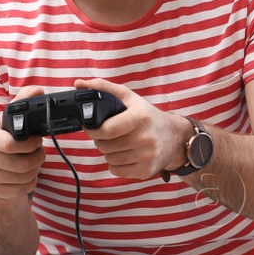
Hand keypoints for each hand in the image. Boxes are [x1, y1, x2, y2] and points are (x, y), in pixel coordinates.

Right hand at [0, 85, 46, 199]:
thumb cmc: (6, 137)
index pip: (10, 145)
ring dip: (35, 169)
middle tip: (39, 152)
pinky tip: (27, 173)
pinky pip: (22, 189)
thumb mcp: (11, 118)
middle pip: (21, 164)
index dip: (29, 144)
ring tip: (33, 161)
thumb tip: (37, 90)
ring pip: (24, 177)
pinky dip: (30, 182)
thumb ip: (24, 100)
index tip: (37, 141)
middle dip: (37, 157)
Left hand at [75, 77, 190, 180]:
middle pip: (104, 146)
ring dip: (109, 152)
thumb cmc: (148, 116)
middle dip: (101, 140)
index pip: (106, 130)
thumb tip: (79, 83)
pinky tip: (125, 154)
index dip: (92, 130)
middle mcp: (145, 138)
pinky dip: (116, 164)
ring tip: (119, 144)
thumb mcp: (130, 98)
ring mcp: (147, 156)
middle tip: (109, 135)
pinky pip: (117, 171)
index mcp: (140, 117)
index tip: (90, 127)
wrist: (174, 136)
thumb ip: (104, 88)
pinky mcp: (146, 170)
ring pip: (109, 159)